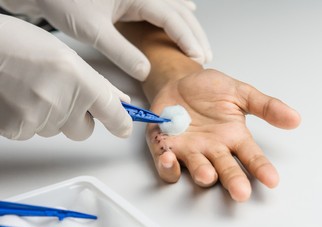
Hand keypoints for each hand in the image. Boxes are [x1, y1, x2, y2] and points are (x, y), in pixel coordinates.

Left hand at [0, 0, 211, 80]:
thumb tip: (145, 72)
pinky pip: (164, 1)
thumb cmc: (64, 0)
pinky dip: (178, 9)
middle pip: (179, 11)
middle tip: (205, 56)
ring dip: (189, 25)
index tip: (198, 58)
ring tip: (200, 43)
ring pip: (174, 6)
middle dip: (194, 34)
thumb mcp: (93, 31)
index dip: (188, 39)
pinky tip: (188, 9)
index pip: (172, 18)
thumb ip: (121, 53)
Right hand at [0, 15, 131, 139]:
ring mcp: (39, 118)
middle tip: (62, 97)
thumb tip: (119, 100)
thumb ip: (97, 82)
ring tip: (33, 91)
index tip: (123, 127)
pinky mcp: (17, 129)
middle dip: (78, 119)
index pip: (113, 114)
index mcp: (81, 81)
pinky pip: (33, 133)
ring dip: (51, 117)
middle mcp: (63, 102)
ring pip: (56, 130)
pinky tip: (19, 99)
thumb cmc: (18, 45)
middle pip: (84, 131)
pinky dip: (28, 121)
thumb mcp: (66, 57)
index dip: (121, 123)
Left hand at [146, 69, 300, 201]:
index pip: (250, 156)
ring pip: (197, 169)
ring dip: (202, 173)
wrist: (179, 83)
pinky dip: (167, 166)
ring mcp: (190, 151)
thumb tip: (295, 118)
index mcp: (233, 137)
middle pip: (226, 169)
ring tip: (208, 175)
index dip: (261, 168)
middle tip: (241, 192)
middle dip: (233, 180)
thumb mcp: (240, 92)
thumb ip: (265, 106)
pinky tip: (171, 159)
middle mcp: (213, 149)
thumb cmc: (209, 90)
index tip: (272, 180)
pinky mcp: (166, 148)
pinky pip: (166, 164)